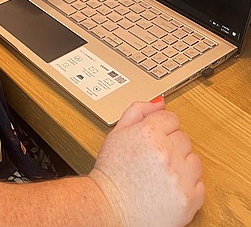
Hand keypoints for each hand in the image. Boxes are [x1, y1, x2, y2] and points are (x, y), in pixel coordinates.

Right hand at [90, 99, 204, 226]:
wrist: (111, 208)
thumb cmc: (112, 173)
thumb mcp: (117, 133)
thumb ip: (138, 111)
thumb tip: (159, 103)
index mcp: (148, 133)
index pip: (171, 117)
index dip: (161, 128)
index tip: (155, 138)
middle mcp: (166, 153)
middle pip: (183, 137)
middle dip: (171, 145)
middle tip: (154, 158)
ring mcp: (179, 177)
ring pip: (194, 160)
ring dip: (182, 164)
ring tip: (162, 173)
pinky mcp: (188, 199)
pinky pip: (200, 184)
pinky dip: (188, 186)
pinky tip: (170, 186)